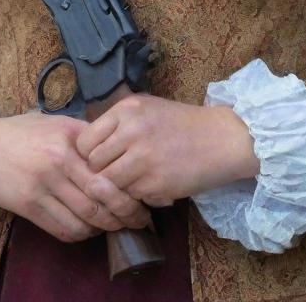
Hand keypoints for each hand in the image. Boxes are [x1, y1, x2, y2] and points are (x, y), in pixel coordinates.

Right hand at [0, 111, 150, 242]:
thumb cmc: (19, 132)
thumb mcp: (53, 123)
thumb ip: (83, 136)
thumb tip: (116, 149)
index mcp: (68, 138)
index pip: (108, 169)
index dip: (129, 186)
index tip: (142, 194)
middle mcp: (57, 162)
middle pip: (101, 198)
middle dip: (125, 214)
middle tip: (139, 220)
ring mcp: (42, 187)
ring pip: (85, 218)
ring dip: (104, 227)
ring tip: (115, 226)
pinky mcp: (28, 207)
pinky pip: (63, 229)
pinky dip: (81, 234)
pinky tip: (88, 229)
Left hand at [75, 94, 259, 206]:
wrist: (221, 139)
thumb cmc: (181, 124)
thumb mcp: (146, 109)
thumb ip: (117, 124)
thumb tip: (85, 149)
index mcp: (126, 109)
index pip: (84, 140)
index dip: (89, 154)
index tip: (102, 159)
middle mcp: (131, 131)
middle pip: (93, 164)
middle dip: (101, 172)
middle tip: (117, 173)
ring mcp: (142, 158)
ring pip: (108, 184)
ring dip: (118, 187)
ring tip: (134, 181)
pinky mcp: (155, 182)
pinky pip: (130, 196)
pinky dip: (137, 196)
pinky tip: (151, 186)